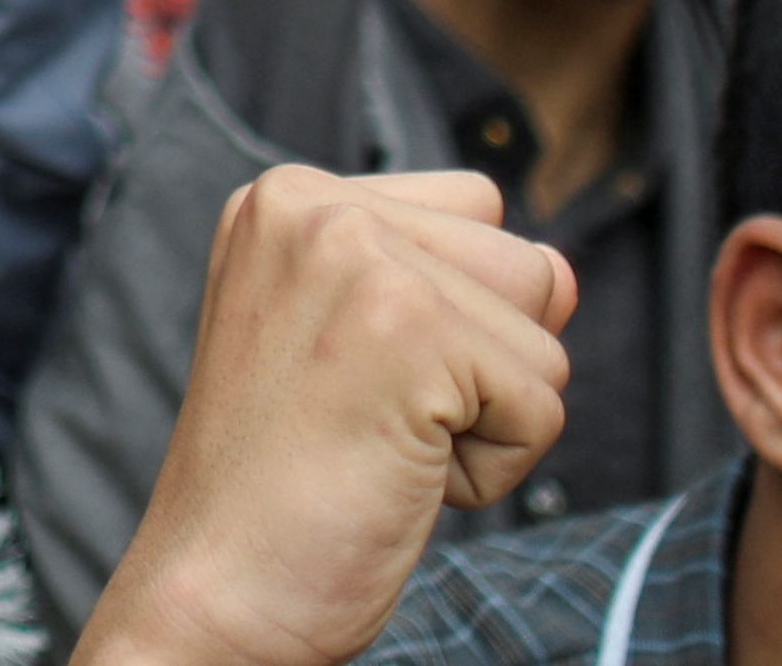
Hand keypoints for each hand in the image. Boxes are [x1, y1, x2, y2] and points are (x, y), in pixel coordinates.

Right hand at [79, 169, 575, 665]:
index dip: (455, 315)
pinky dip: (491, 470)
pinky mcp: (410, 329)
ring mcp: (358, 258)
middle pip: (522, 266)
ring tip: (382, 442)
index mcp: (286, 196)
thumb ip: (452, 279)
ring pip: (543, 336)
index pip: (476, 212)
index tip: (354, 374)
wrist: (218, 584)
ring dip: (490, 418)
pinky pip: (542, 405)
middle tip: (368, 415)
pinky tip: (396, 474)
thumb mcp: (353, 338)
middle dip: (482, 365)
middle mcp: (314, 207)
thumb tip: (563, 272)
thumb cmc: (285, 480)